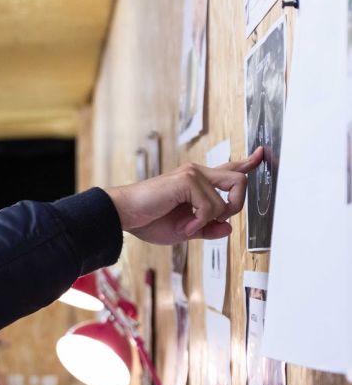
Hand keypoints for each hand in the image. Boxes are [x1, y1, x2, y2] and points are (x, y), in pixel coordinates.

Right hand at [105, 147, 262, 243]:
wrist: (124, 215)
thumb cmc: (148, 220)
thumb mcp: (184, 230)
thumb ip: (208, 228)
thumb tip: (229, 228)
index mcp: (197, 182)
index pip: (228, 170)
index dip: (247, 162)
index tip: (261, 153)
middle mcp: (198, 173)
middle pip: (239, 180)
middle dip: (236, 205)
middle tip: (214, 222)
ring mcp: (193, 174)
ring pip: (226, 200)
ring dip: (209, 221)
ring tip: (188, 227)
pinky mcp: (187, 180)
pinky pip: (211, 207)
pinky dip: (199, 223)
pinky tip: (184, 226)